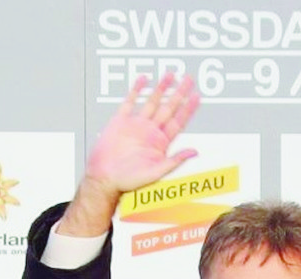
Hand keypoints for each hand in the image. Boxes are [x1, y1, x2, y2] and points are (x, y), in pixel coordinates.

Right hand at [59, 73, 199, 235]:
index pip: (178, 121)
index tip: (197, 96)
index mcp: (160, 143)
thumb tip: (195, 152)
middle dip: (179, 93)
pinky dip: (136, 90)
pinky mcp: (119, 123)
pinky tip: (143, 80)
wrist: (103, 179)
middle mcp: (149, 132)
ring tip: (170, 75)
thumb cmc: (128, 181)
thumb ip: (175, 160)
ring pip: (152, 102)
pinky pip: (129, 102)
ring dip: (161, 89)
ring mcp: (135, 126)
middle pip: (168, 108)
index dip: (188, 109)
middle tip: (188, 79)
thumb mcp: (156, 172)